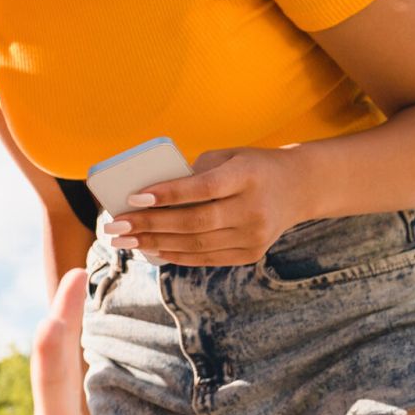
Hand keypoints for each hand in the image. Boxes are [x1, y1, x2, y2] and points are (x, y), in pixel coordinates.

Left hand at [103, 147, 307, 266]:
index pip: (203, 189)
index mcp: (248, 176)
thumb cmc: (250, 166)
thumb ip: (193, 173)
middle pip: (194, 222)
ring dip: (154, 243)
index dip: (168, 194)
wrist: (300, 187)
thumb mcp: (228, 157)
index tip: (133, 197)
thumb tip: (147, 195)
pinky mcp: (251, 253)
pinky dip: (175, 254)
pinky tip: (150, 249)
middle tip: (114, 227)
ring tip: (124, 240)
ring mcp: (255, 236)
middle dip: (149, 225)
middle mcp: (254, 209)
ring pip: (196, 245)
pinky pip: (206, 257)